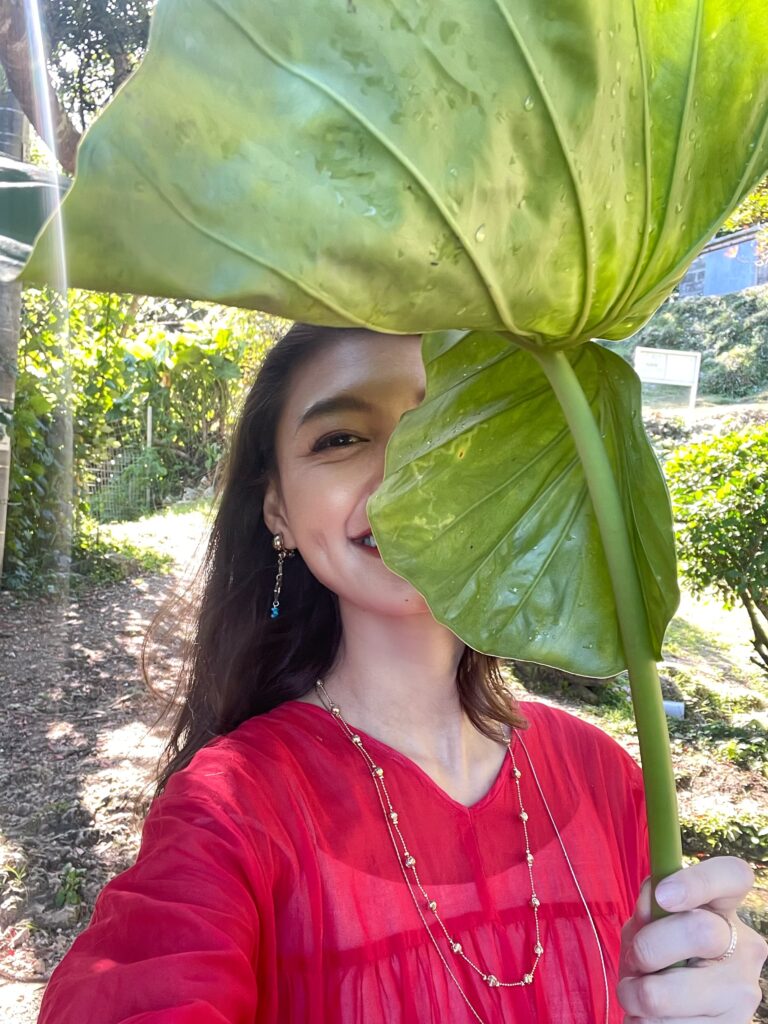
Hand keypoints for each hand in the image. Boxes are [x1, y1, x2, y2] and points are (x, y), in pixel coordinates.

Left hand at [617, 856, 767, 1021]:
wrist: (670, 1015)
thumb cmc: (657, 958)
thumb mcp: (646, 927)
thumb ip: (647, 909)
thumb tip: (652, 898)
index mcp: (724, 909)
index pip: (734, 875)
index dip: (698, 880)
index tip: (663, 894)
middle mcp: (745, 949)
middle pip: (699, 931)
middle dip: (648, 948)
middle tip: (635, 962)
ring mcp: (743, 994)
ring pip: (667, 993)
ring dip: (635, 996)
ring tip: (637, 996)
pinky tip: (653, 1019)